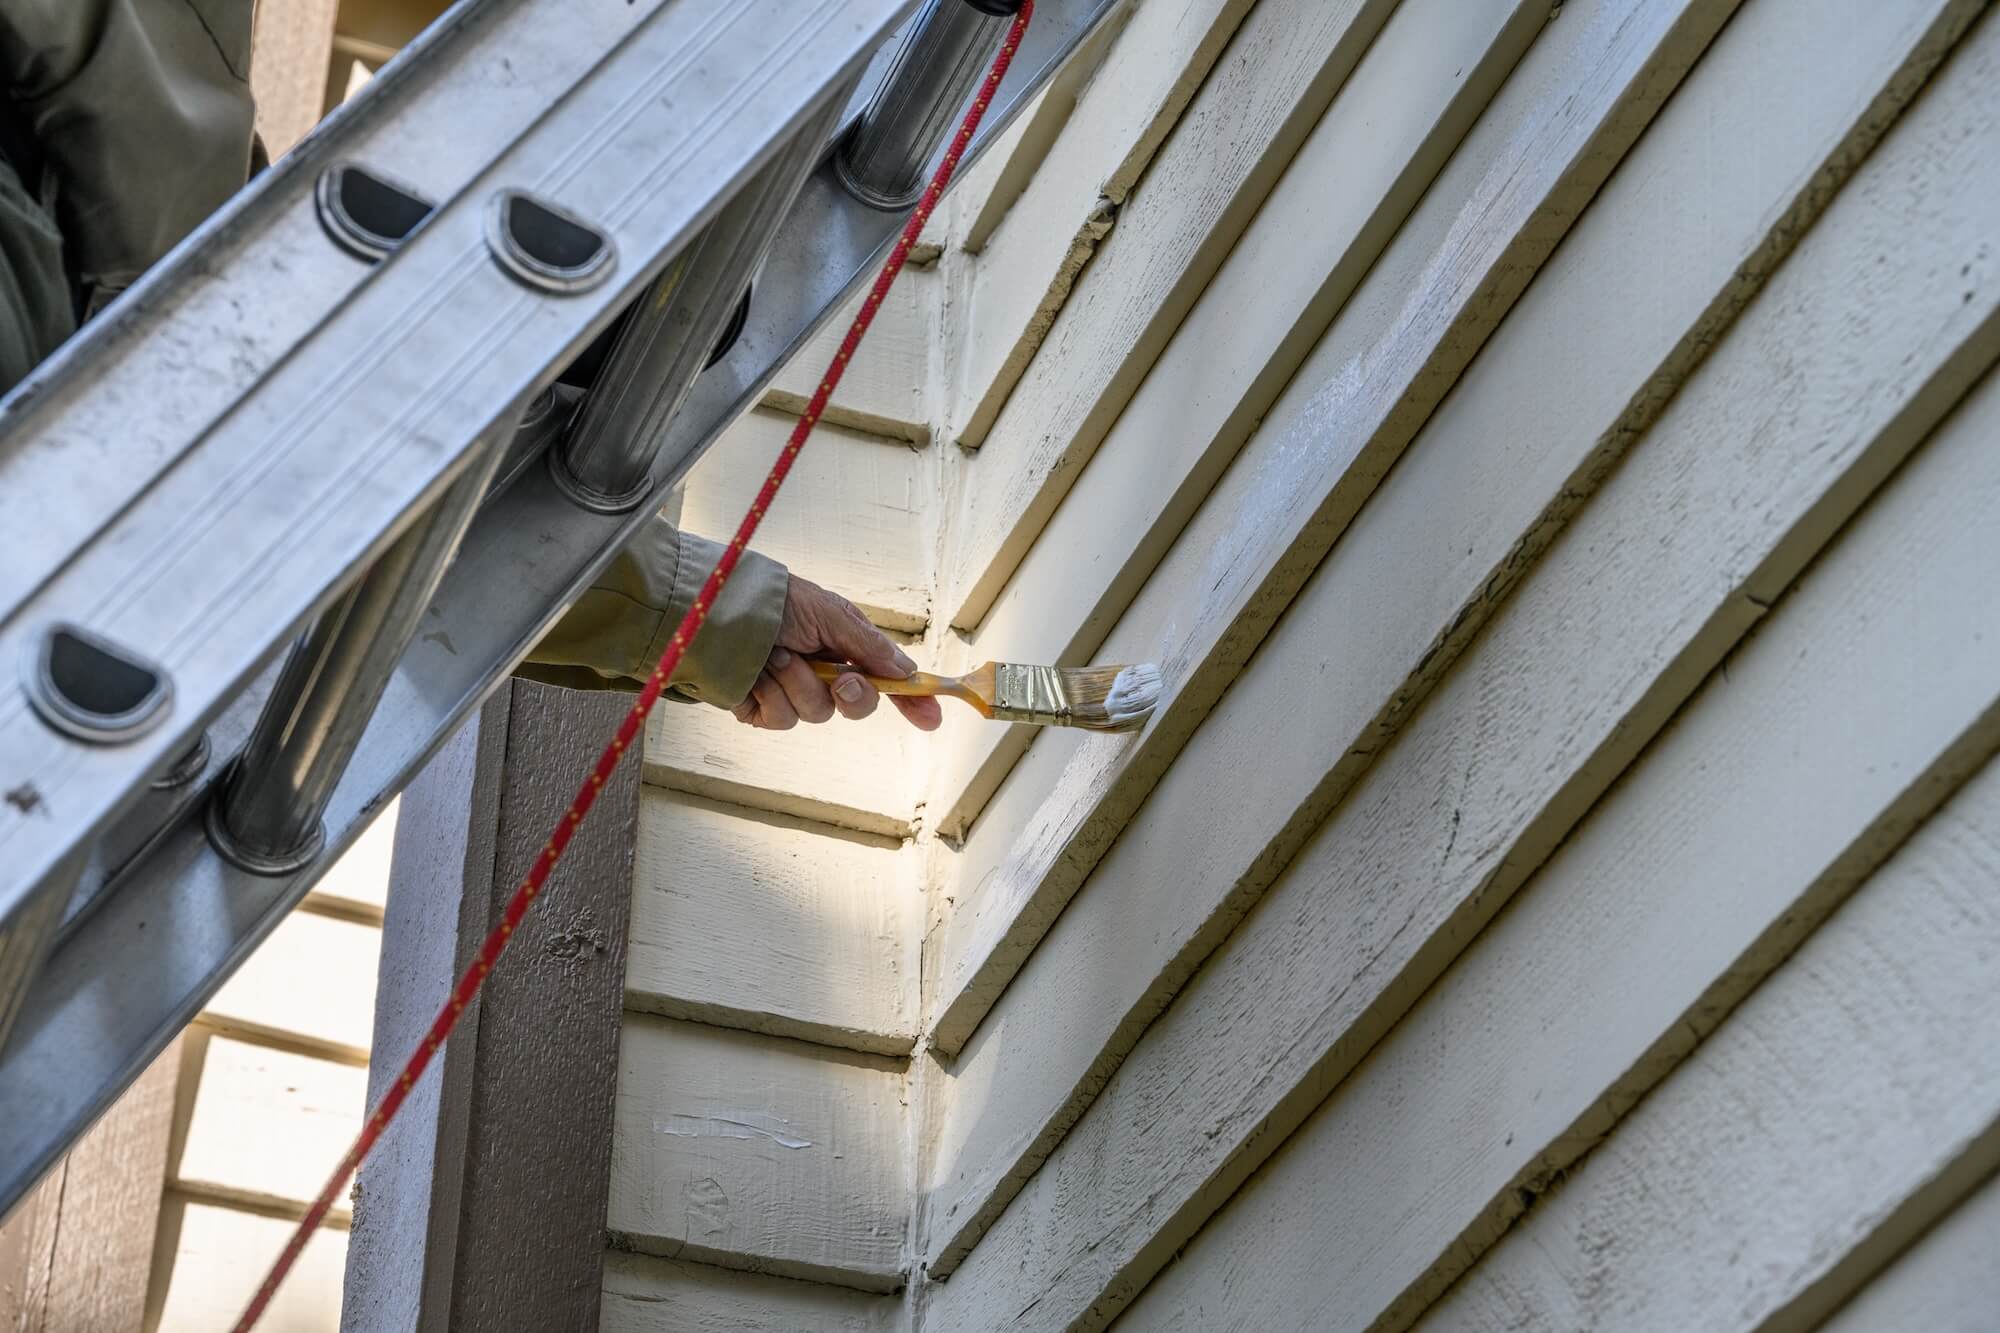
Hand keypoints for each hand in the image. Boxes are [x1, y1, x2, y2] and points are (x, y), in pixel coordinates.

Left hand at [732, 576, 943, 731]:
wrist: (718, 610)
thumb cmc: (775, 601)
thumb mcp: (829, 613)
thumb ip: (868, 645)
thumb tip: (906, 669)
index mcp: (843, 646)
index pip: (885, 678)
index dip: (910, 698)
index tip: (931, 718)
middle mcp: (822, 672)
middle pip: (858, 705)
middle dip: (853, 695)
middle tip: (840, 680)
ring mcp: (793, 693)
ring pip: (817, 713)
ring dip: (797, 683)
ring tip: (776, 655)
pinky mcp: (763, 710)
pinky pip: (782, 719)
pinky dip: (771, 695)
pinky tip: (757, 674)